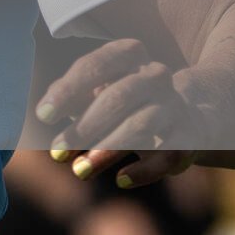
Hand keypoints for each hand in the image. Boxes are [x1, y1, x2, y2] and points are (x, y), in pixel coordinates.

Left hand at [36, 37, 208, 188]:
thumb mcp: (93, 91)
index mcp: (129, 54)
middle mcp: (155, 75)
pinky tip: (121, 180)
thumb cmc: (121, 102)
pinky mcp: (190, 137)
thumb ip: (69, 96)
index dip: (68, 90)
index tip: (44, 116)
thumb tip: (46, 111)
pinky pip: (169, 154)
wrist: (182, 118)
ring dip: (107, 149)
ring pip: (142, 125)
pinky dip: (144, 170)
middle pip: (118, 97)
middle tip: (57, 152)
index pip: (96, 65)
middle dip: (85, 127)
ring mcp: (175, 105)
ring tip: (80, 170)